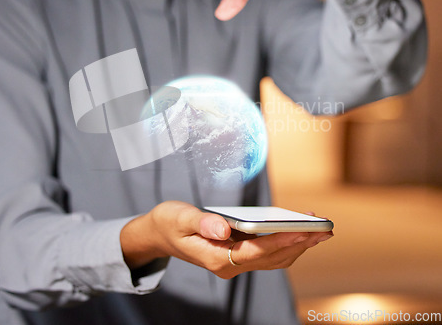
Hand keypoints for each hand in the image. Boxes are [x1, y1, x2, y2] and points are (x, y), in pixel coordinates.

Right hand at [120, 201, 332, 278]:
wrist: (160, 234)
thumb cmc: (169, 223)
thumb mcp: (179, 218)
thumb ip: (202, 223)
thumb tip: (223, 229)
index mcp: (216, 258)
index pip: (256, 251)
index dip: (281, 240)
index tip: (304, 229)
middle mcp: (228, 265)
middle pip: (271, 258)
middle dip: (299, 243)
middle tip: (324, 229)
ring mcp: (234, 263)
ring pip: (273, 259)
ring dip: (297, 246)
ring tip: (319, 230)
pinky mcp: (237, 255)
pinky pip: (267, 253)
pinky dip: (285, 243)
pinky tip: (297, 230)